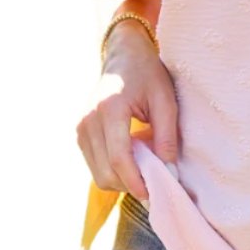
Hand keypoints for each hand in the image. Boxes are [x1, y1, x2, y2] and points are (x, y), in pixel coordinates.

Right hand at [75, 30, 179, 200]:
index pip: (119, 157)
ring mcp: (80, 127)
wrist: (123, 55)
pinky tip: (131, 160)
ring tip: (144, 169)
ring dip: (121, 180)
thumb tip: (168, 171)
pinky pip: (94, 165)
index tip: (153, 194)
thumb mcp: (165, 100)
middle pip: (105, 171)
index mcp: (109, 109)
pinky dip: (113, 171)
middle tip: (154, 184)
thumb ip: (166, 136)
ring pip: (97, 173)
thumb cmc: (147, 74)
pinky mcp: (80, 133)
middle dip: (130, 184)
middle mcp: (88, 119)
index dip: (135, 181)